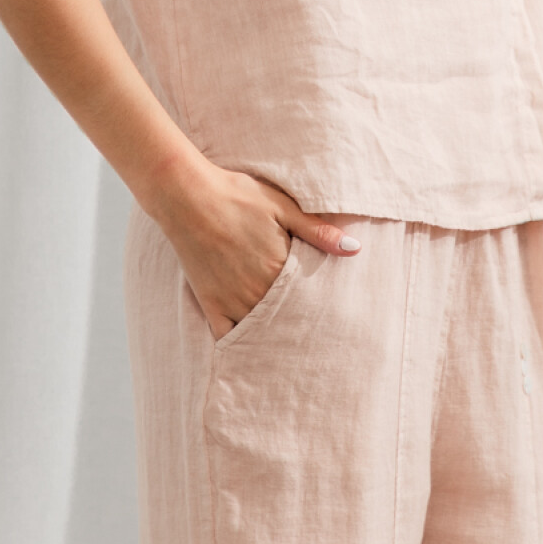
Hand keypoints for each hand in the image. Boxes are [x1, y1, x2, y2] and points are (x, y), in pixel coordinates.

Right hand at [147, 158, 361, 342]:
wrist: (187, 195)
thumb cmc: (238, 196)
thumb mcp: (283, 206)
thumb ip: (318, 232)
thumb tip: (355, 250)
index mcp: (279, 269)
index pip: (310, 300)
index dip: (322, 306)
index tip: (334, 315)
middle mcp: (258, 292)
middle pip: (288, 319)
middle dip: (302, 326)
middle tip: (318, 338)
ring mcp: (232, 300)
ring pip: (262, 331)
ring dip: (276, 336)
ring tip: (292, 345)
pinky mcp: (210, 302)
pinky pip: (227, 336)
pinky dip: (241, 344)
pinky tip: (253, 348)